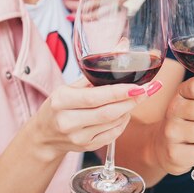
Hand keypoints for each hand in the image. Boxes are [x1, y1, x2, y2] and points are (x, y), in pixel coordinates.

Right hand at [30, 78, 161, 160]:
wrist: (44, 135)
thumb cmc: (60, 104)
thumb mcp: (70, 85)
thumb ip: (96, 70)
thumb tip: (123, 45)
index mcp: (62, 100)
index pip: (95, 97)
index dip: (120, 92)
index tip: (139, 86)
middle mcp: (68, 121)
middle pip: (108, 112)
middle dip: (132, 101)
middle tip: (149, 90)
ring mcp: (77, 137)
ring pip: (113, 124)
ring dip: (128, 110)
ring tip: (135, 98)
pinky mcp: (86, 147)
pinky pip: (112, 135)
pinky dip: (123, 123)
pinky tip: (124, 113)